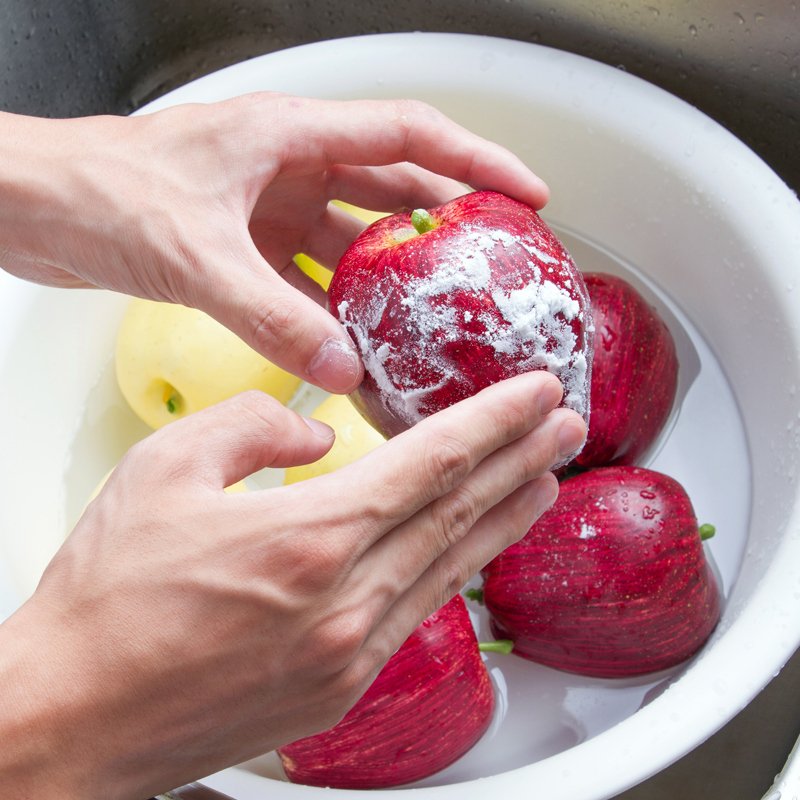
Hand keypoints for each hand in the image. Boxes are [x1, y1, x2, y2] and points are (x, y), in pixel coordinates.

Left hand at [0, 95, 548, 392]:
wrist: (32, 206)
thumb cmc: (98, 191)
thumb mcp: (198, 254)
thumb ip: (271, 314)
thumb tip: (340, 368)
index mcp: (290, 135)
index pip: (409, 135)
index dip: (476, 160)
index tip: (526, 194)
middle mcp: (288, 165)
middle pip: (391, 190)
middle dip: (444, 227)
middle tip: (492, 267)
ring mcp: (266, 206)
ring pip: (349, 242)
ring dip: (385, 280)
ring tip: (431, 320)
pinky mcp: (242, 244)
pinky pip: (305, 278)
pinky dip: (331, 310)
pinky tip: (352, 344)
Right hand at [0, 372, 584, 798]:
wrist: (72, 715)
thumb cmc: (107, 599)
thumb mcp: (166, 468)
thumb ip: (255, 427)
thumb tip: (317, 432)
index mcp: (310, 540)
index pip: (433, 463)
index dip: (495, 421)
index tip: (536, 393)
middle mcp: (345, 603)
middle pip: (459, 514)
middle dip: (522, 461)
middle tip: (565, 426)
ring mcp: (349, 656)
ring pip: (451, 569)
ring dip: (504, 519)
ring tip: (544, 482)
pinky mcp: (338, 690)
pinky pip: (415, 614)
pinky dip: (452, 571)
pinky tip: (468, 550)